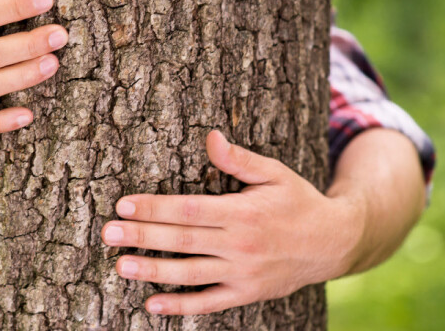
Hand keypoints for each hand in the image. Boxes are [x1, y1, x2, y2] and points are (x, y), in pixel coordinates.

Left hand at [101, 130, 363, 314]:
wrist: (336, 243)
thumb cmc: (298, 201)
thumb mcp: (275, 173)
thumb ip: (239, 159)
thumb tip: (210, 136)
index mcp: (243, 212)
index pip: (190, 210)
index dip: (155, 208)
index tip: (124, 204)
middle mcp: (241, 244)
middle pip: (183, 241)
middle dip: (143, 236)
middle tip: (108, 233)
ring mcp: (243, 273)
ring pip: (190, 274)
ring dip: (154, 271)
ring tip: (121, 266)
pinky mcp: (247, 293)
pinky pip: (210, 303)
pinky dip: (182, 306)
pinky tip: (153, 305)